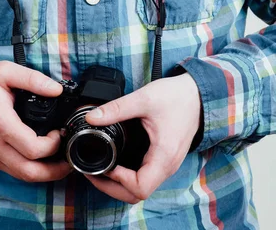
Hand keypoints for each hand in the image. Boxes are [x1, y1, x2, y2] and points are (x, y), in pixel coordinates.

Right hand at [0, 62, 72, 182]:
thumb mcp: (5, 71)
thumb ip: (33, 79)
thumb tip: (57, 89)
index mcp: (0, 123)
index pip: (33, 149)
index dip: (53, 145)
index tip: (59, 132)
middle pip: (29, 172)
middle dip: (54, 170)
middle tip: (69, 159)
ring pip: (21, 175)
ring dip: (44, 173)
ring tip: (60, 162)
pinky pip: (12, 170)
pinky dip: (30, 169)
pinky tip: (41, 158)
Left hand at [83, 72, 201, 203]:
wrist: (197, 94)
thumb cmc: (177, 97)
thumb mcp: (144, 99)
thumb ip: (117, 108)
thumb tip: (92, 117)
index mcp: (164, 156)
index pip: (140, 188)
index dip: (118, 181)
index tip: (105, 165)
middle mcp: (167, 167)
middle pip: (137, 194)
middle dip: (112, 188)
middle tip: (92, 172)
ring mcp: (167, 165)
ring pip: (142, 188)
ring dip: (119, 185)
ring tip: (100, 169)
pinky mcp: (165, 160)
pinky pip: (146, 177)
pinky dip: (128, 177)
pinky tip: (116, 164)